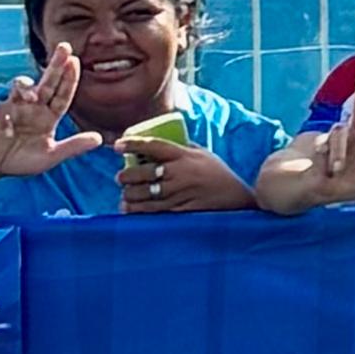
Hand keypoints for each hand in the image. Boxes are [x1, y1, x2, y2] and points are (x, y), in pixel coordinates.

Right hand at [0, 49, 103, 187]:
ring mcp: (13, 108)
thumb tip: (99, 139)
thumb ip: (72, 147)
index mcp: (48, 116)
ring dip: (26, 88)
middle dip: (55, 65)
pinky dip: (4, 121)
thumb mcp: (50, 156)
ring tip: (33, 96)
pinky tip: (8, 133)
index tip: (75, 61)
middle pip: (46, 82)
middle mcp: (33, 107)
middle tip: (65, 47)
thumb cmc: (22, 157)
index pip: (62, 95)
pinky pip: (0, 112)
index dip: (69, 79)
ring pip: (20, 87)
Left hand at [117, 137, 255, 216]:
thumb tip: (161, 142)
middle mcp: (180, 174)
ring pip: (145, 194)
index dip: (133, 144)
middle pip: (144, 173)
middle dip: (127, 176)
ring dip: (129, 195)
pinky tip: (130, 209)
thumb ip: (183, 148)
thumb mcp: (203, 155)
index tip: (117, 145)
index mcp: (185, 156)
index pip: (153, 146)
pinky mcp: (179, 210)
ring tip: (124, 195)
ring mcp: (179, 193)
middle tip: (120, 177)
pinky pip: (153, 211)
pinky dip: (138, 210)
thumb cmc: (219, 174)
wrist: (236, 199)